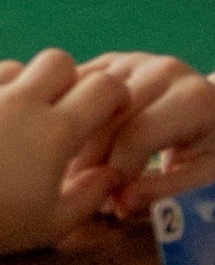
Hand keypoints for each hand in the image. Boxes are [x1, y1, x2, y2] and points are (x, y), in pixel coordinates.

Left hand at [0, 50, 136, 254]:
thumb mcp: (53, 224)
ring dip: (13, 88)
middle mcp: (18, 101)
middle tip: (52, 110)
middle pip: (57, 61)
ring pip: (8, 69)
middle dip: (64, 79)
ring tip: (2, 122)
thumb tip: (111, 173)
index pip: (105, 86)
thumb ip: (91, 195)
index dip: (111, 95)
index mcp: (55, 130)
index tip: (102, 113)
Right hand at [74, 53, 214, 218]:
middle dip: (91, 163)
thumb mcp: (204, 180)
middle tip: (84, 196)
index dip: (118, 174)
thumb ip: (166, 192)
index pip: (137, 137)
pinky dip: (65, 117)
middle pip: (106, 120)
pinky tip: (68, 147)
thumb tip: (120, 202)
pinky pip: (73, 89)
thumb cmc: (210, 153)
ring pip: (81, 103)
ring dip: (72, 142)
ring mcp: (133, 61)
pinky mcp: (111, 61)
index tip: (112, 203)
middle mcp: (162, 70)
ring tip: (76, 176)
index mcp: (194, 98)